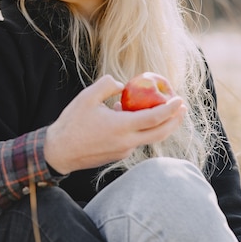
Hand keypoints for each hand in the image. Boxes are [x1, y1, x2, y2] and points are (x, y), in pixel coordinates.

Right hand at [44, 75, 185, 173]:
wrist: (59, 151)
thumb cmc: (71, 122)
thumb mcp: (87, 97)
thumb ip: (107, 85)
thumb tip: (122, 85)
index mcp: (122, 126)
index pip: (155, 117)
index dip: (170, 109)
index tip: (180, 99)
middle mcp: (127, 141)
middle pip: (160, 133)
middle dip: (175, 121)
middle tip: (181, 108)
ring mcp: (123, 151)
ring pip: (148, 138)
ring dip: (158, 126)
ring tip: (162, 112)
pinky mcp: (118, 156)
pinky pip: (135, 141)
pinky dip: (140, 130)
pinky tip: (131, 119)